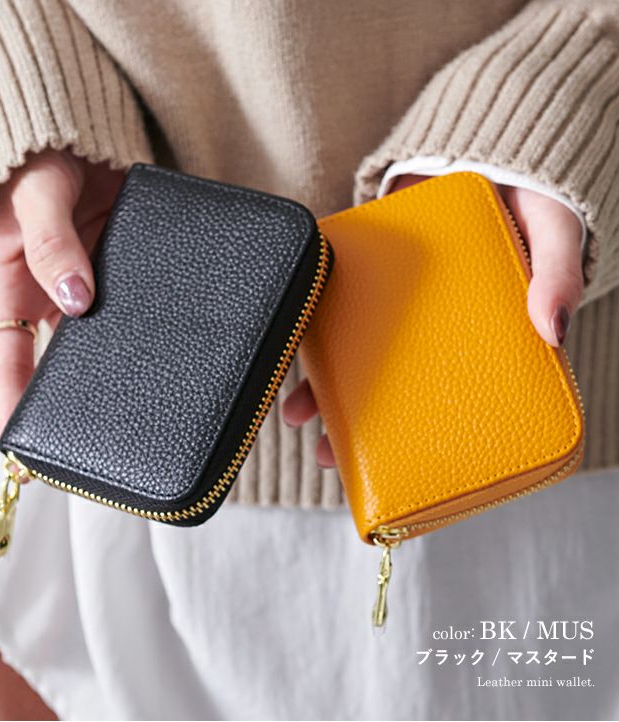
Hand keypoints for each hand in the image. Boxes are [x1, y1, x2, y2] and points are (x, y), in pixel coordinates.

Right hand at [0, 149, 124, 430]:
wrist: (80, 134)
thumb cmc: (38, 159)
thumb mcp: (36, 198)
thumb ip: (53, 246)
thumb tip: (77, 299)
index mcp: (14, 287)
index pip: (7, 357)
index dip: (12, 402)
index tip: (25, 446)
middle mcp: (53, 297)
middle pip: (61, 359)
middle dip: (76, 396)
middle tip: (101, 434)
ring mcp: (92, 288)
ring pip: (103, 338)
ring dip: (121, 362)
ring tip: (145, 398)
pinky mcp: (124, 273)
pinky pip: (135, 306)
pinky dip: (149, 324)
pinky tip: (172, 343)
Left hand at [282, 173, 584, 467]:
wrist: (485, 144)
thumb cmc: (529, 198)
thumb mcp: (555, 234)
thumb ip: (557, 274)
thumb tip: (552, 330)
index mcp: (469, 334)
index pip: (438, 394)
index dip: (413, 431)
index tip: (387, 464)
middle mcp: (425, 325)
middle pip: (386, 380)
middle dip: (353, 419)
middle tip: (325, 447)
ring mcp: (390, 298)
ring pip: (350, 348)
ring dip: (321, 379)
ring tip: (296, 409)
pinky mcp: (363, 263)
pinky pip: (332, 296)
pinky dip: (311, 318)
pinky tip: (292, 338)